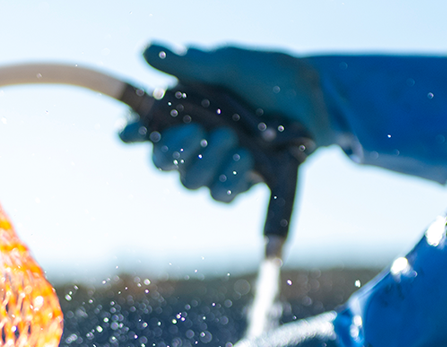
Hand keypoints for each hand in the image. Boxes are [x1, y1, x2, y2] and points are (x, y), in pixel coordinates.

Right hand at [121, 42, 331, 202]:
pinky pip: (223, 195)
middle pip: (162, 163)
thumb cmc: (268, 77)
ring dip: (207, 162)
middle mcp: (194, 142)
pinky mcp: (242, 182)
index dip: (132, 133)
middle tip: (196, 130)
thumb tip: (146, 51)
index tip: (132, 131)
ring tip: (231, 138)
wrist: (314, 98)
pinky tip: (245, 158)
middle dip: (173, 150)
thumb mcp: (229, 63)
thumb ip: (191, 62)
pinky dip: (230, 178)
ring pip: (191, 182)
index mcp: (182, 111)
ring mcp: (217, 165)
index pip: (144, 129)